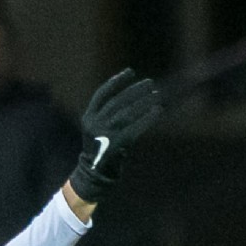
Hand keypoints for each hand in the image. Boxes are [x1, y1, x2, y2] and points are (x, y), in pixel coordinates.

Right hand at [68, 69, 163, 203]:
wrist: (94, 173)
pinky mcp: (116, 144)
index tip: (130, 72)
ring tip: (156, 95)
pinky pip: (135, 128)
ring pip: (127, 113)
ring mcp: (104, 134)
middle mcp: (94, 124)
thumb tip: (133, 96)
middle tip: (150, 83)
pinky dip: (148, 118)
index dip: (116, 81)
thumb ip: (109, 114)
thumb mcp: (99, 128)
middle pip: (117, 101)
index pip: (102, 94)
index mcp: (88, 117)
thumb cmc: (101, 148)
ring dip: (143, 102)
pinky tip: (158, 111)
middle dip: (135, 91)